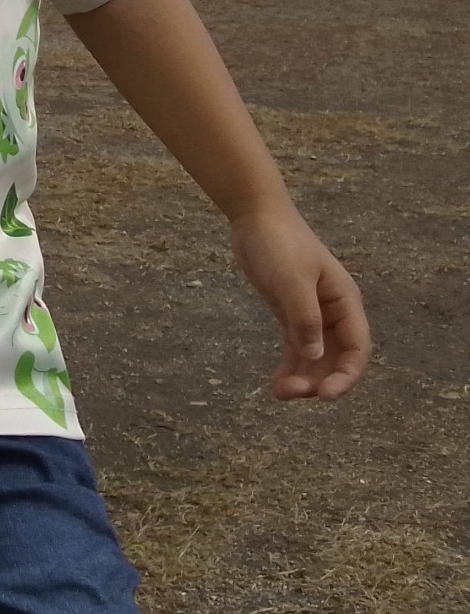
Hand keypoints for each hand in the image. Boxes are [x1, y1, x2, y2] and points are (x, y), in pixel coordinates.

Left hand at [231, 204, 370, 400]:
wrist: (256, 218)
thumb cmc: (281, 244)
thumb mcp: (293, 280)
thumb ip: (305, 318)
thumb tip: (315, 356)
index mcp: (345, 303)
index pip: (357, 348)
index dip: (346, 375)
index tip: (326, 396)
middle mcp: (333, 312)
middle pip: (336, 358)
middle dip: (320, 380)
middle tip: (294, 393)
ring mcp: (312, 314)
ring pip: (315, 356)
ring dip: (303, 377)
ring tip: (281, 394)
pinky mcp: (290, 313)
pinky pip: (295, 347)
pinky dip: (290, 366)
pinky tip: (277, 384)